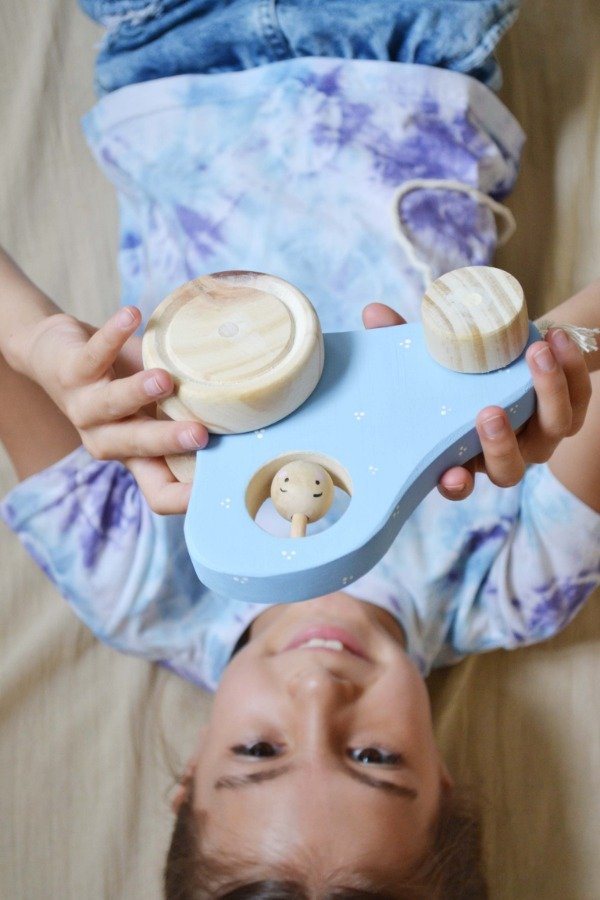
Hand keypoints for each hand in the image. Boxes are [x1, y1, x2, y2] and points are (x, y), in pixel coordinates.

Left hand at [15, 307, 207, 513]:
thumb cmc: (119, 385)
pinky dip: (114, 334)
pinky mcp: (70, 372)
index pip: (160, 494)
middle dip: (168, 441)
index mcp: (134, 457)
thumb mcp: (153, 409)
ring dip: (138, 392)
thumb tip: (250, 414)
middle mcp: (107, 440)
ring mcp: (85, 408)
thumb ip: (186, 415)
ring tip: (164, 378)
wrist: (55, 357)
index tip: (222, 484)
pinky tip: (132, 315)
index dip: (186, 499)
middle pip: (139, 450)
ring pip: (112, 406)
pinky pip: (94, 354)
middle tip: (200, 433)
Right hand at [362, 303, 591, 500]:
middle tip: (489, 411)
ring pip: (552, 430)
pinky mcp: (569, 412)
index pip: (457, 483)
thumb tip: (373, 314)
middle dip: (501, 445)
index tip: (452, 475)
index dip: (455, 485)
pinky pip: (578, 399)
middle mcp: (504, 455)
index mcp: (463, 453)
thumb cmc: (461, 367)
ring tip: (535, 353)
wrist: (512, 353)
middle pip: (509, 469)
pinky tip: (556, 339)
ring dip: (547, 394)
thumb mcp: (429, 355)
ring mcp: (539, 437)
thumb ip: (403, 341)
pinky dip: (571, 369)